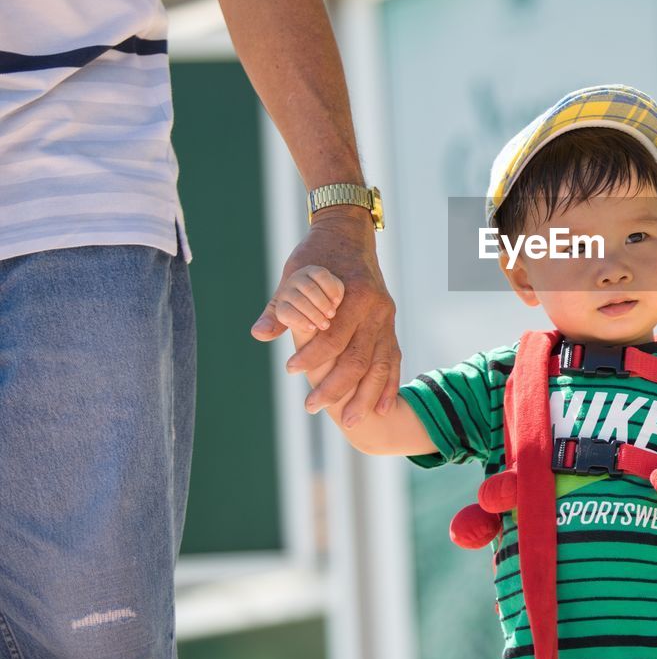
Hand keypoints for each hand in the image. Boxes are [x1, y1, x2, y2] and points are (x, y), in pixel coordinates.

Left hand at [252, 206, 399, 425]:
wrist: (349, 235)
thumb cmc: (317, 257)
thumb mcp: (293, 276)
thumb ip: (280, 308)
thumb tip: (260, 334)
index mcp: (354, 295)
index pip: (333, 336)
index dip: (312, 357)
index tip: (291, 370)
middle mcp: (376, 309)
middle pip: (358, 358)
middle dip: (336, 387)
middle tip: (310, 407)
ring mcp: (386, 320)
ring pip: (380, 365)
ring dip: (365, 396)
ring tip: (349, 422)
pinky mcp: (390, 327)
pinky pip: (393, 360)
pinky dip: (389, 385)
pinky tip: (382, 408)